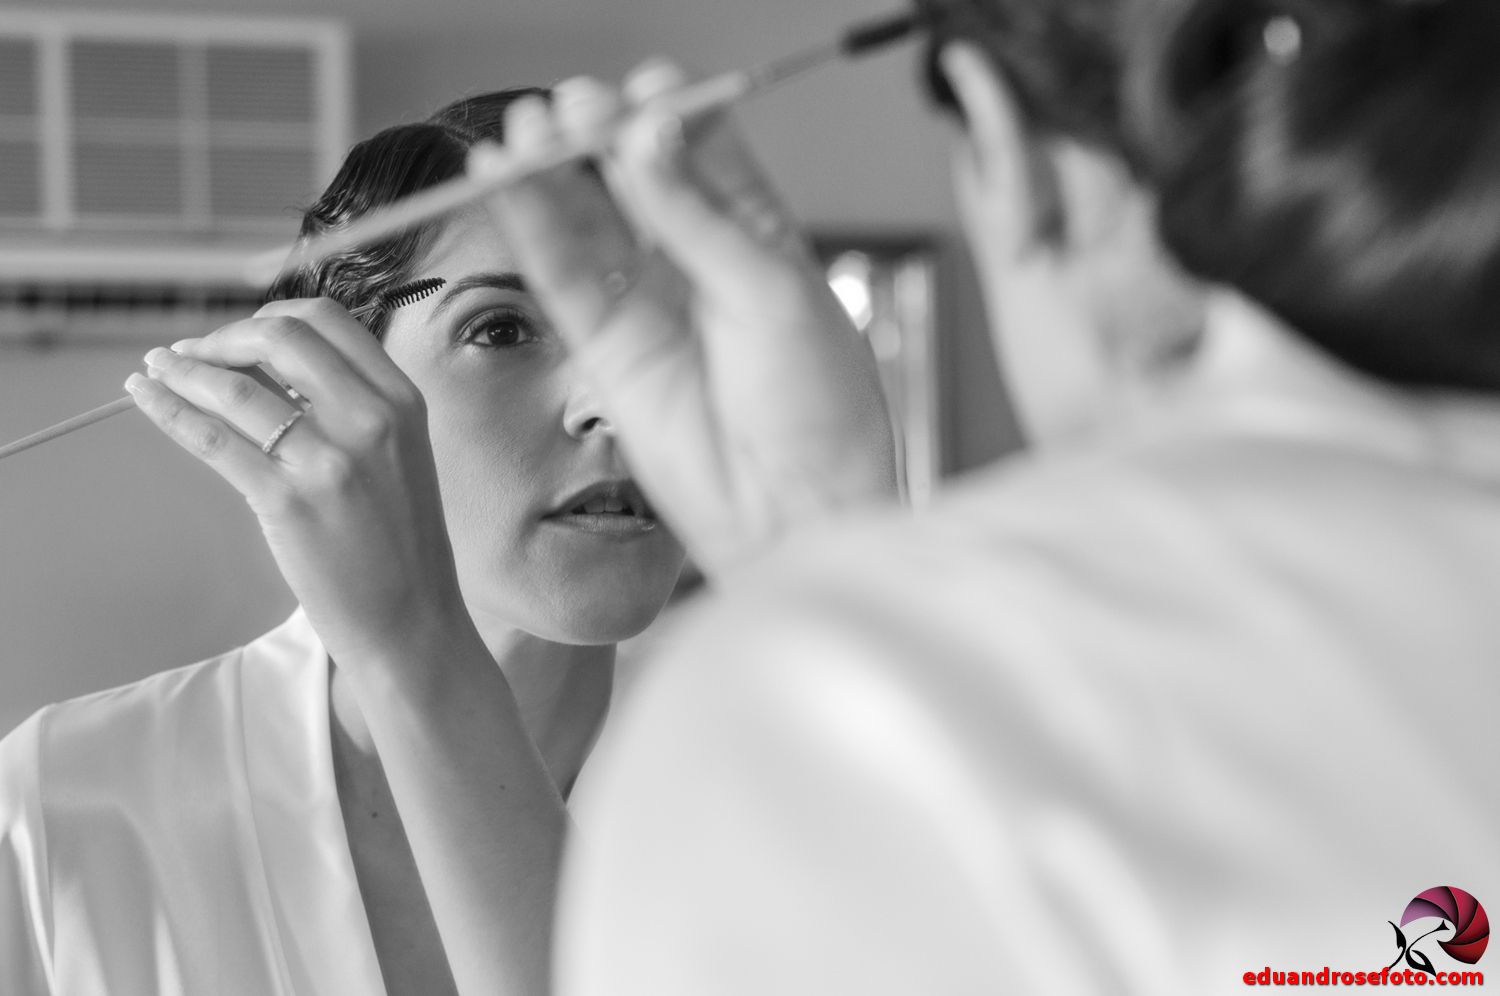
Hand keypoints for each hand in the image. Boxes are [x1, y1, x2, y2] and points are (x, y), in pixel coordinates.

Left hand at [126, 297, 466, 666]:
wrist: (414, 622)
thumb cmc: (400, 545)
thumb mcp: (400, 456)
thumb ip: (353, 407)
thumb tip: (270, 368)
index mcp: (402, 401)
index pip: (327, 322)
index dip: (268, 318)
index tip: (237, 339)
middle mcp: (371, 421)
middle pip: (280, 338)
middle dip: (222, 337)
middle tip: (191, 355)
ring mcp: (330, 461)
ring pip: (237, 388)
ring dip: (183, 370)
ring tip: (153, 370)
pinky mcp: (288, 503)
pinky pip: (214, 440)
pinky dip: (169, 410)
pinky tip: (146, 397)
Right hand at [476, 62, 898, 575]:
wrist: (796, 508)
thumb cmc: (819, 408)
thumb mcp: (771, 292)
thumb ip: (699, 216)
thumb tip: (650, 135)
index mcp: (758, 235)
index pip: (702, 149)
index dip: (670, 112)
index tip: (651, 87)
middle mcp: (697, 262)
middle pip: (633, 175)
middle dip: (602, 133)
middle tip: (579, 106)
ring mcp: (648, 301)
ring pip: (586, 218)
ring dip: (553, 170)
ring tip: (528, 129)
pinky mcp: (606, 346)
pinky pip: (560, 273)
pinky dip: (529, 225)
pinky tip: (504, 179)